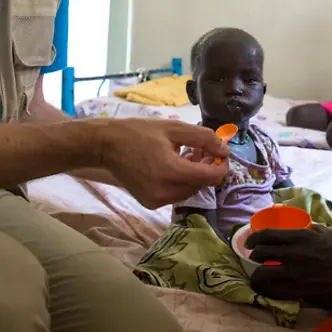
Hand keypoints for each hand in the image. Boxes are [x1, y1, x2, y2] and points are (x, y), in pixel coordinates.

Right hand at [98, 119, 229, 208]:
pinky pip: (176, 194)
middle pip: (202, 185)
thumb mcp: (175, 128)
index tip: (221, 153)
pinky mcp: (151, 203)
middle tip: (202, 150)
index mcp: (171, 172)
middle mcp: (165, 192)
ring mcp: (156, 201)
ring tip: (187, 156)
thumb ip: (204, 138)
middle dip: (207, 168)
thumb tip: (225, 152)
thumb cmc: (140, 132)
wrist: (107, 146)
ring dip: (195, 175)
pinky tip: (174, 166)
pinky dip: (181, 182)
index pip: (210, 176)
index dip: (221, 165)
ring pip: (190, 191)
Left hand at [247, 227, 331, 309]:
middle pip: (261, 254)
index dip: (254, 239)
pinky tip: (270, 290)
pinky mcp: (301, 292)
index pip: (268, 235)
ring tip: (259, 278)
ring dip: (257, 276)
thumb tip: (307, 227)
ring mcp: (296, 274)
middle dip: (254, 256)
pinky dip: (269, 291)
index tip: (250, 242)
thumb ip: (316, 230)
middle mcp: (295, 254)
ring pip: (263, 276)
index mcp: (302, 237)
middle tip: (255, 259)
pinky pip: (275, 292)